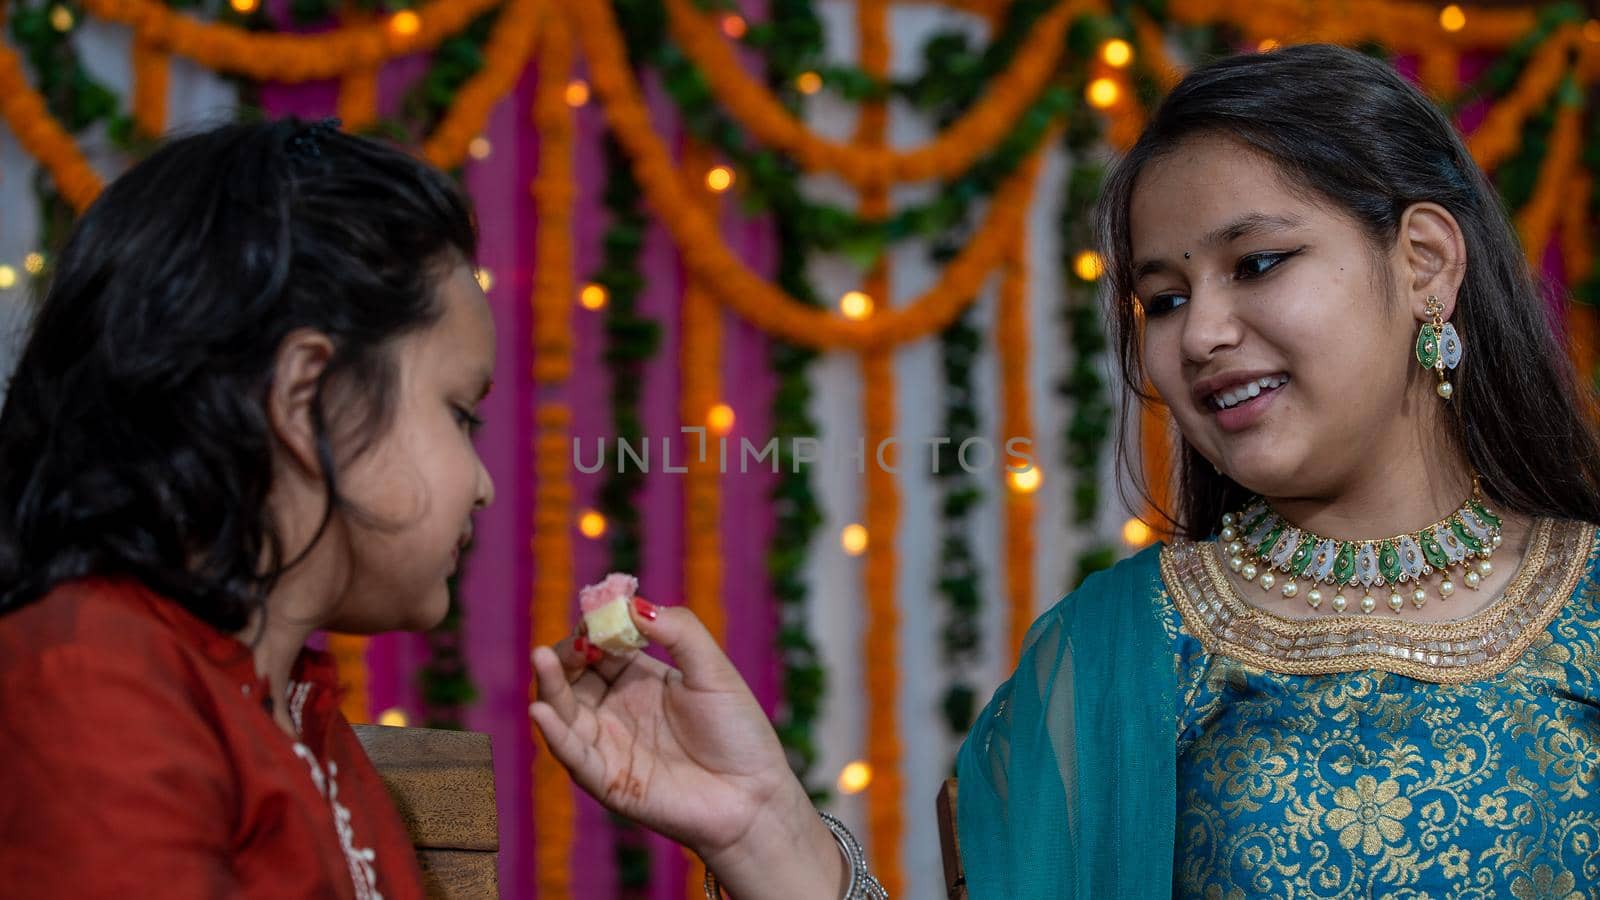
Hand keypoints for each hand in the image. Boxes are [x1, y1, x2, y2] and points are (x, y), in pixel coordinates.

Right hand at [530, 600, 843, 898]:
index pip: (600, 645)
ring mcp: (609, 744)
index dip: (595, 627)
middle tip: (575, 640)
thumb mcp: (713, 670)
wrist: (754, 795)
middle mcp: (617, 709)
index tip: (598, 611)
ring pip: (564, 711)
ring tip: (542, 658)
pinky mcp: (607, 781)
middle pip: (573, 676)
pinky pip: (573, 756)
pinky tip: (543, 711)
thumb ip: (679, 631)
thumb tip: (633, 604)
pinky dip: (554, 734)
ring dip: (549, 685)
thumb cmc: (737, 732)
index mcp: (639, 679)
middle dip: (566, 653)